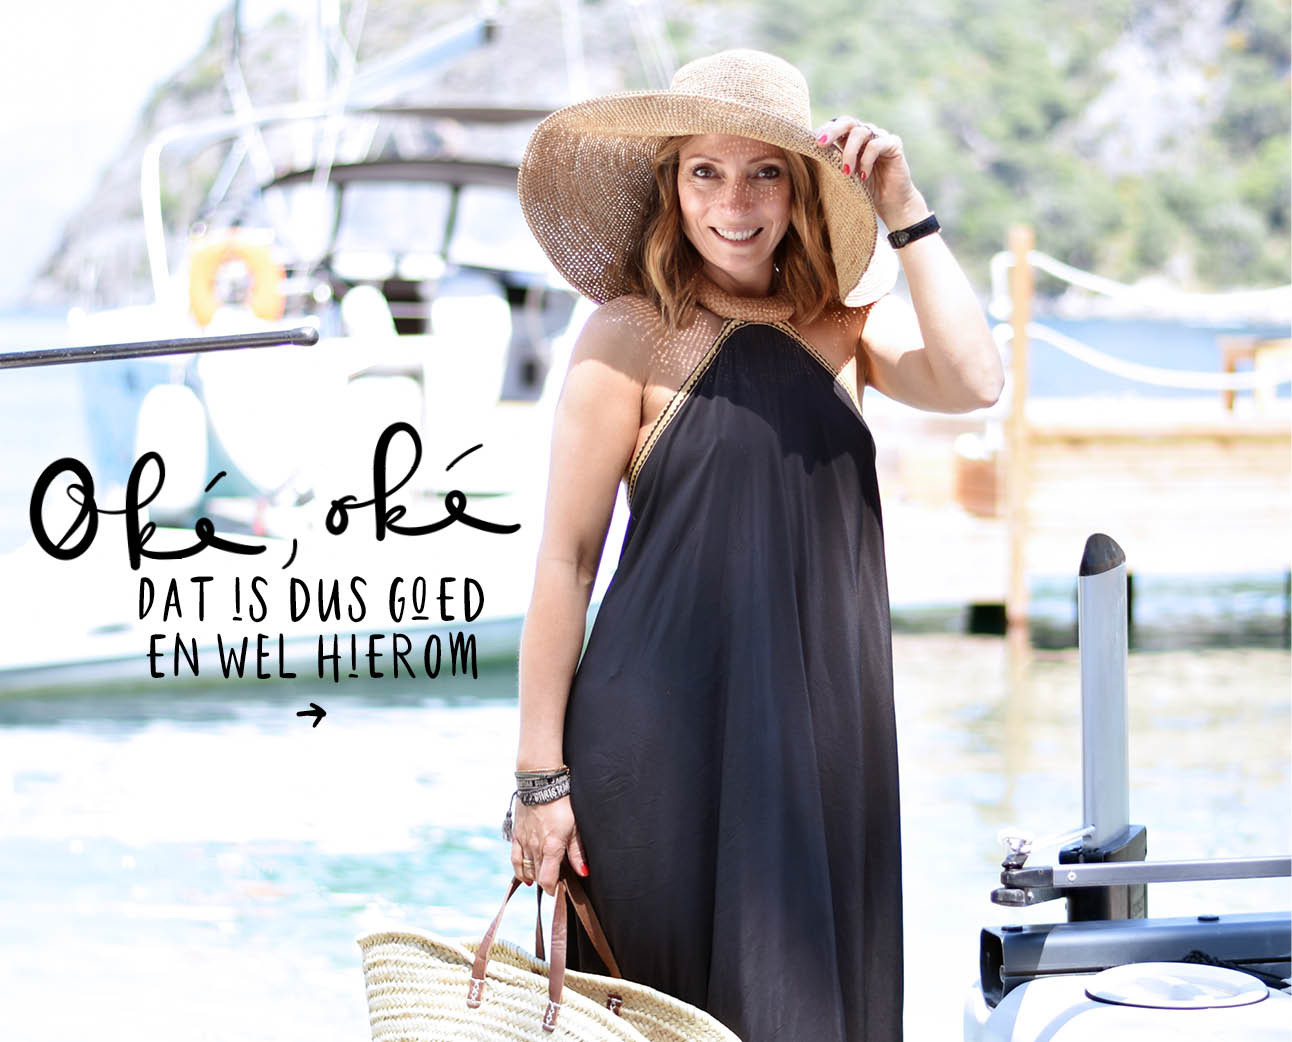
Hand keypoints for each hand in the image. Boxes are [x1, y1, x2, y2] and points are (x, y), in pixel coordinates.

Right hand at [510, 795, 588, 895]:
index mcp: (551, 847)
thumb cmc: (562, 804)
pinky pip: (515, 859)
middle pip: (537, 876)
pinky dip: (519, 870)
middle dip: (546, 881)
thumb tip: (583, 872)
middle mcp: (535, 848)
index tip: (557, 890)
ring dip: (534, 876)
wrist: (541, 785)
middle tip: (554, 880)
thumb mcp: (574, 828)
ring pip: (526, 869)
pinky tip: (525, 876)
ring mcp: (524, 842)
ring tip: (542, 876)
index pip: (547, 879)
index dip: (552, 889)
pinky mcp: (516, 836)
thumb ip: (577, 853)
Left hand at [814, 117, 929, 230]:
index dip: (824, 130)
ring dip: (849, 152)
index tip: (811, 143)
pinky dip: (866, 160)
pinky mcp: (894, 144)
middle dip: (832, 131)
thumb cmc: (864, 191)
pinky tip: (864, 175)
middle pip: (848, 121)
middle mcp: (866, 134)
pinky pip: (876, 145)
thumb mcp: (842, 177)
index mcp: (851, 139)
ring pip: (861, 132)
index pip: (837, 125)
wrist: (890, 205)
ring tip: (847, 172)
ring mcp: (881, 137)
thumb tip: (805, 155)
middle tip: (821, 144)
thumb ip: (830, 163)